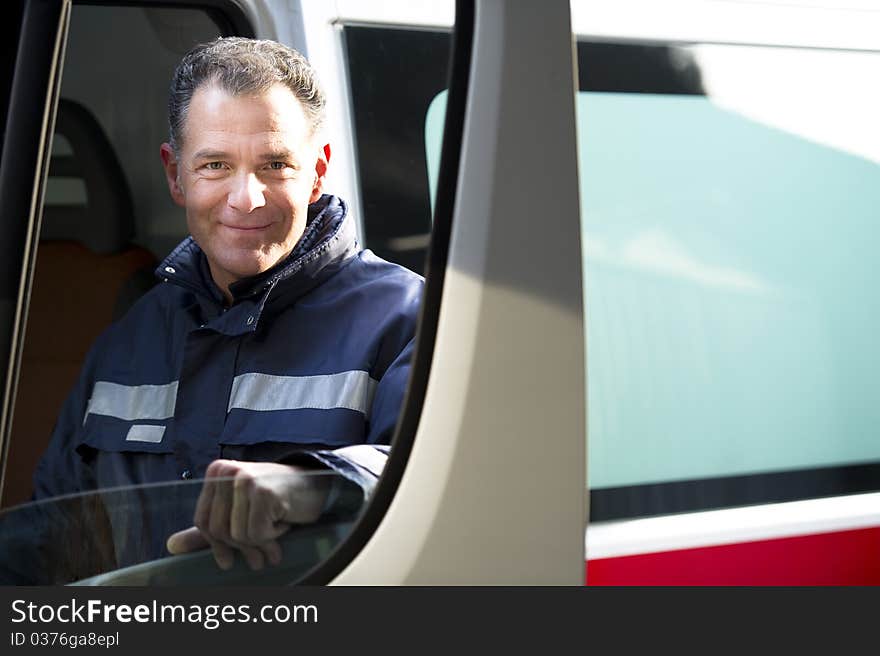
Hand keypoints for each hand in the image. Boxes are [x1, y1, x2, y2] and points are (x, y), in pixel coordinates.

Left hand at [166, 459, 330, 570]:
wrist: (316, 485)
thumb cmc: (277, 497)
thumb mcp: (240, 510)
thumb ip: (209, 527)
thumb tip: (171, 546)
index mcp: (217, 472)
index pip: (203, 520)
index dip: (215, 544)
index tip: (227, 560)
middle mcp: (227, 471)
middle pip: (218, 529)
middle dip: (241, 547)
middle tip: (260, 555)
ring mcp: (244, 479)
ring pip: (238, 534)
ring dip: (260, 541)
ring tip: (276, 534)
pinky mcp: (262, 491)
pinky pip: (256, 532)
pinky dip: (272, 536)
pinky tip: (284, 523)